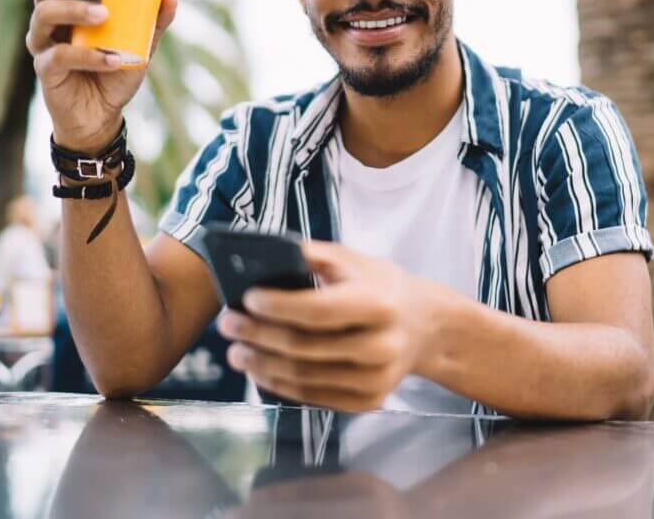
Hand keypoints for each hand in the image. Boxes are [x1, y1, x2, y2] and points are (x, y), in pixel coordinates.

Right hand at [27, 0, 177, 151]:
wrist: (102, 115)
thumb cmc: (115, 72)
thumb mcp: (139, 44)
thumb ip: (152, 22)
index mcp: (67, 5)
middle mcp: (48, 21)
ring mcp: (43, 45)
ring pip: (44, 16)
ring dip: (74, 9)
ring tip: (104, 14)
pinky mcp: (46, 71)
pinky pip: (60, 57)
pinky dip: (88, 56)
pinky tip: (113, 59)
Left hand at [217, 241, 438, 411]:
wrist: (425, 328)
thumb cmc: (382, 288)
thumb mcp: (358, 262)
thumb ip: (315, 255)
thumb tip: (264, 254)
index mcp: (380, 303)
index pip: (319, 309)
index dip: (279, 306)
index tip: (247, 298)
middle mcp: (382, 344)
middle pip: (305, 345)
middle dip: (258, 334)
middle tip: (228, 324)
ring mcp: (377, 378)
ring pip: (304, 375)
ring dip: (262, 363)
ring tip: (236, 350)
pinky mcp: (369, 400)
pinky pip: (315, 397)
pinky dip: (280, 385)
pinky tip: (261, 369)